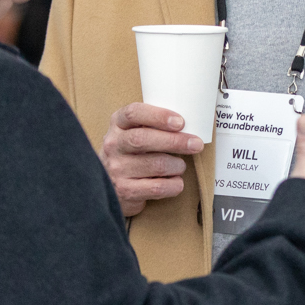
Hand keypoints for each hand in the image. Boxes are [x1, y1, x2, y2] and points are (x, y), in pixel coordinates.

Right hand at [100, 103, 202, 217]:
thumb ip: (153, 124)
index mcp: (117, 125)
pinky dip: (173, 185)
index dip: (158, 116)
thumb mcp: (133, 132)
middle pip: (143, 139)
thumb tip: (190, 124)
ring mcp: (117, 169)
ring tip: (180, 166)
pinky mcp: (125, 191)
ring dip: (177, 165)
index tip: (180, 122)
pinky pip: (157, 187)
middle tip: (196, 144)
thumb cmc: (131, 153)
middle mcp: (113, 145)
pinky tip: (176, 182)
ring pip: (155, 165)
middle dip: (175, 141)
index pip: (133, 113)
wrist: (108, 186)